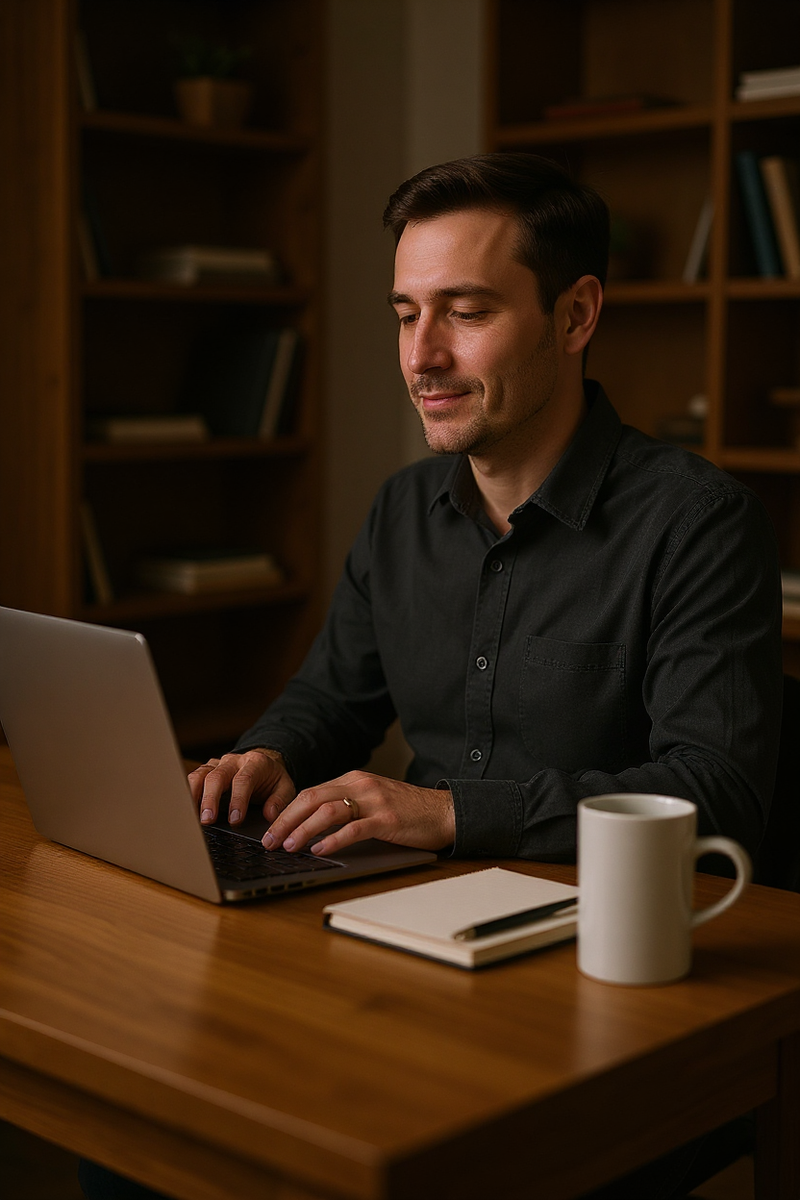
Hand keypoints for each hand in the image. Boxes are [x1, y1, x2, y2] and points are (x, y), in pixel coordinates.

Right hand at [187, 748, 295, 826]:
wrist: (264, 763)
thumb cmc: (272, 779)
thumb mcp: (285, 787)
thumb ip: (279, 801)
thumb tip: (269, 816)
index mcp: (256, 763)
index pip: (244, 779)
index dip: (238, 800)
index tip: (235, 819)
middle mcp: (233, 761)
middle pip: (217, 776)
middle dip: (210, 800)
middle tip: (208, 820)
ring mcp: (217, 764)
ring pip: (200, 775)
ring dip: (194, 797)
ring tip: (192, 817)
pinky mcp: (207, 770)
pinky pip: (193, 779)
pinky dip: (187, 794)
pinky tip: (186, 810)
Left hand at [261, 770, 454, 856]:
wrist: (443, 811)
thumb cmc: (407, 811)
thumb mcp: (372, 800)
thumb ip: (346, 805)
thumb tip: (310, 825)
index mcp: (353, 780)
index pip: (310, 793)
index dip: (286, 811)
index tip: (270, 830)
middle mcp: (360, 786)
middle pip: (311, 798)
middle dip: (285, 820)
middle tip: (269, 841)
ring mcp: (374, 801)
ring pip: (327, 811)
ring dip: (303, 830)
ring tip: (289, 847)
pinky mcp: (387, 820)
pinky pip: (353, 829)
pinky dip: (333, 840)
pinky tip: (320, 849)